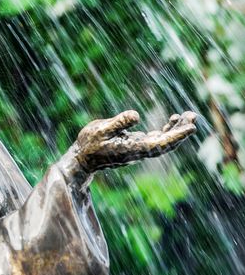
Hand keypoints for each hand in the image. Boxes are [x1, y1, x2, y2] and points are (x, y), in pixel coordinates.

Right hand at [74, 110, 196, 172]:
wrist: (82, 158)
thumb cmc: (89, 144)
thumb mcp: (100, 129)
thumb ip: (118, 123)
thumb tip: (136, 115)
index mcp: (132, 148)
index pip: (160, 143)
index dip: (177, 136)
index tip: (191, 127)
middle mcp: (138, 151)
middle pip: (166, 143)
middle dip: (180, 130)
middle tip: (193, 116)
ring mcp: (138, 149)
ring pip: (162, 141)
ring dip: (175, 129)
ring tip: (187, 115)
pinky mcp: (135, 145)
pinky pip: (156, 139)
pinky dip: (166, 130)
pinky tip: (171, 120)